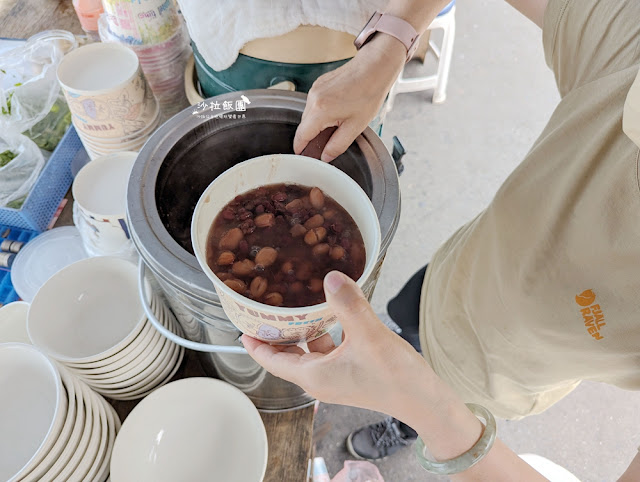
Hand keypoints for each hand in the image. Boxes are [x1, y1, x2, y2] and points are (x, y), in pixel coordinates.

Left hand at [241, 271, 436, 415]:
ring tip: (296, 305)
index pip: (271, 361)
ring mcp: (335, 377)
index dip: (255, 344)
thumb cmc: (396, 377)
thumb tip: (331, 277)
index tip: (243, 325)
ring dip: (300, 331)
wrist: (424, 400)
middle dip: (275, 334)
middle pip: (285, 356)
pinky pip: (326, 351)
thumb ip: (348, 305)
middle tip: (267, 307)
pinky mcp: (350, 372)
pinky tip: (330, 314)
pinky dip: (322, 334)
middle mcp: (320, 379)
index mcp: (314, 376)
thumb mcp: (369, 336)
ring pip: (307, 351)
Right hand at [293, 35, 405, 161]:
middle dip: (313, 136)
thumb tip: (325, 157)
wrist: (374, 67)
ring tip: (338, 122)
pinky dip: (321, 112)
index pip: (301, 136)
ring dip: (318, 123)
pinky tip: (337, 110)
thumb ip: (337, 145)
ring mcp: (314, 89)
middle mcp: (313, 99)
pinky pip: (314, 104)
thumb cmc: (368, 93)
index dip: (301, 149)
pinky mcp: (318, 84)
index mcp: (320, 111)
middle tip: (328, 141)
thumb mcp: (355, 127)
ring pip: (308, 115)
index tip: (304, 155)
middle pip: (304, 126)